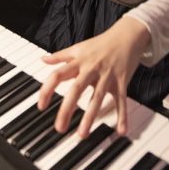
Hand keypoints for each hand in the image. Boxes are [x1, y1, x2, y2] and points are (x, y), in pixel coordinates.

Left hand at [37, 16, 150, 137]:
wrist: (127, 35)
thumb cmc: (101, 43)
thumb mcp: (79, 47)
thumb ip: (61, 56)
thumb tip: (43, 59)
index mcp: (78, 62)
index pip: (57, 75)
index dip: (47, 90)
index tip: (41, 106)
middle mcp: (91, 69)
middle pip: (76, 89)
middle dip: (67, 109)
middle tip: (60, 128)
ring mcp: (107, 76)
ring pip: (97, 98)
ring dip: (90, 117)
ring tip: (82, 134)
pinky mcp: (121, 82)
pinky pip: (122, 101)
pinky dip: (122, 116)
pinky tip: (121, 130)